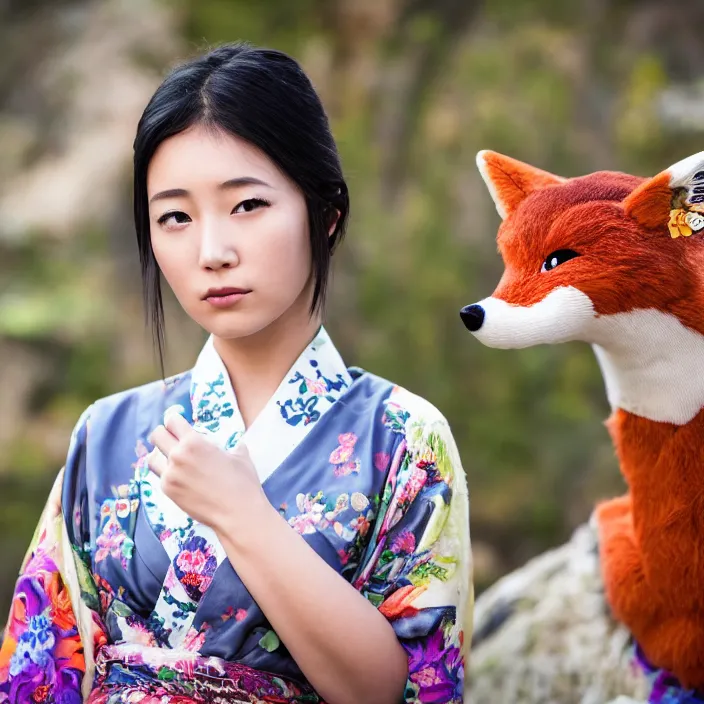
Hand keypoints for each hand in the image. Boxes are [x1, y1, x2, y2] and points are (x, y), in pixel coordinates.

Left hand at [147, 410, 267, 532]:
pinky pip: (159, 476)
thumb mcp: (240, 455)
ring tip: (172, 458)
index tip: (178, 423)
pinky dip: (166, 473)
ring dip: (160, 455)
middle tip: (173, 438)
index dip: (175, 420)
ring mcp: (170, 475)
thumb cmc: (242, 482)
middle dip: (164, 434)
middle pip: (156, 435)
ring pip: (151, 458)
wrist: (237, 513)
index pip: (172, 421)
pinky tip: (178, 476)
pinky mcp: (168, 491)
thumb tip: (234, 445)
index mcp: (194, 442)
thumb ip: (231, 445)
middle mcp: (177, 456)